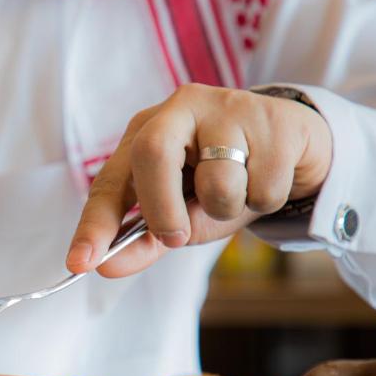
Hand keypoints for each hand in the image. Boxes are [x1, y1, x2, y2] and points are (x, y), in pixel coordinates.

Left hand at [66, 84, 331, 277]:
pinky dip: (265, 201)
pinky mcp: (275, 121)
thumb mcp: (182, 212)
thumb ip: (145, 239)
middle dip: (162, 208)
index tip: (80, 263)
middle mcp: (180, 110)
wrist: (295, 144)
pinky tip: (269, 178)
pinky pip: (263, 187)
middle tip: (177, 237)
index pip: (111, 181)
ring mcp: (228, 109)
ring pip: (217, 181)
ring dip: (227, 209)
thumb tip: (106, 267)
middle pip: (152, 154)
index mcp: (147, 132)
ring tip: (240, 192)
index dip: (94, 224)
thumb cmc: (226, 179)